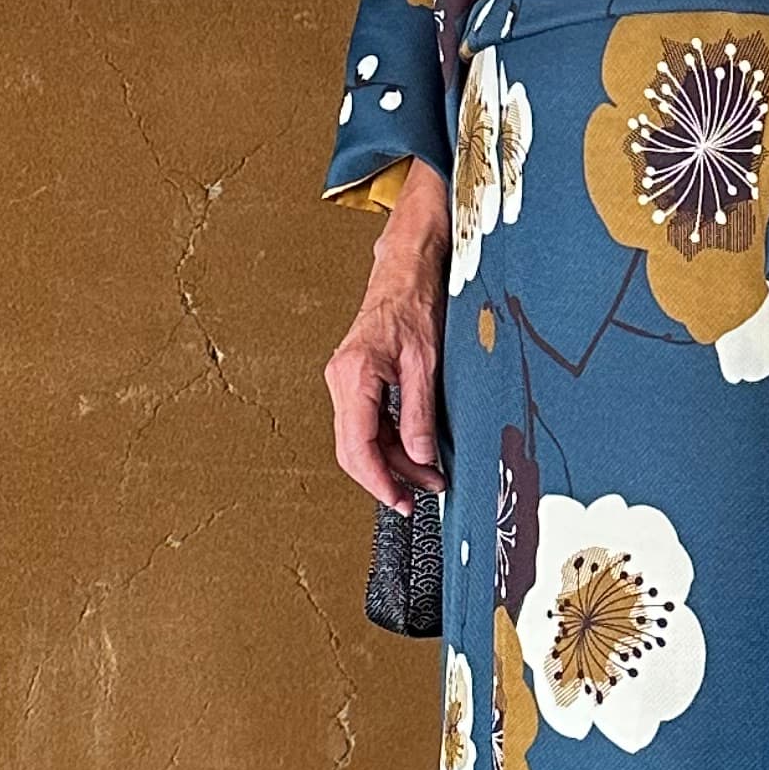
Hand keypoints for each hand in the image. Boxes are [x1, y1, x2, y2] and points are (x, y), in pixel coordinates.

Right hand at [325, 163, 449, 503]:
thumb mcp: (426, 363)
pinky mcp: (354, 380)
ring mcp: (344, 380)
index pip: (358, 446)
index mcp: (354, 376)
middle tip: (418, 497)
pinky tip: (413, 452)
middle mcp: (340, 380)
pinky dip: (388, 441)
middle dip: (387, 477)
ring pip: (360, 438)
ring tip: (428, 476)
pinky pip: (366, 422)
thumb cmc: (415, 302)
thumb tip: (420, 458)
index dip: (379, 480)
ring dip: (392, 461)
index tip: (401, 501)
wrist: (406, 269)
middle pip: (354, 448)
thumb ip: (419, 414)